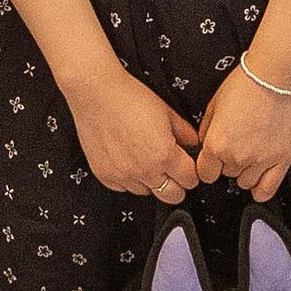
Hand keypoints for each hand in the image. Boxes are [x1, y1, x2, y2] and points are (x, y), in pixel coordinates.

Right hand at [60, 64, 204, 204]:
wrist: (96, 93)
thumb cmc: (130, 97)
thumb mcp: (167, 111)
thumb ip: (185, 132)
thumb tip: (193, 144)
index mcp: (164, 155)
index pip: (189, 180)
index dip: (192, 173)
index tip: (188, 168)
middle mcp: (145, 170)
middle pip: (172, 196)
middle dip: (177, 185)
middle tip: (173, 172)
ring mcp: (123, 175)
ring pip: (147, 192)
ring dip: (151, 181)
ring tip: (147, 160)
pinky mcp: (105, 175)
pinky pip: (123, 188)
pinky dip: (129, 179)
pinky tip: (129, 161)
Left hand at [194, 59, 290, 201]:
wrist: (274, 75)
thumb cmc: (244, 84)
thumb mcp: (213, 105)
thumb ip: (205, 131)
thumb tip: (205, 146)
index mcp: (216, 144)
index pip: (205, 174)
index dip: (208, 165)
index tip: (214, 159)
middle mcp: (237, 157)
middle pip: (226, 175)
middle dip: (228, 162)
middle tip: (238, 142)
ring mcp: (261, 160)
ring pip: (246, 182)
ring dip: (246, 171)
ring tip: (252, 151)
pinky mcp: (282, 159)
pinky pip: (268, 189)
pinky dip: (261, 189)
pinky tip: (260, 177)